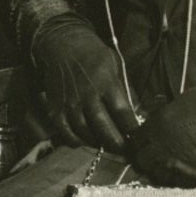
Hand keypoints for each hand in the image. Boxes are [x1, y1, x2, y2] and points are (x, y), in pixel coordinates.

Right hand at [28, 15, 141, 152]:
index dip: (132, 130)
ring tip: (106, 146)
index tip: (139, 139)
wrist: (63, 45)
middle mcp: (88, 94)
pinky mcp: (56, 106)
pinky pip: (64, 130)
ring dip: (97, 142)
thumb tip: (138, 115)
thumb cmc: (94, 56)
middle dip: (116, 143)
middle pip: (104, 126)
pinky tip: (83, 142)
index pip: (123, 113)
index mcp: (106, 83)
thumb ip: (125, 91)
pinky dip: (74, 140)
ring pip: (84, 131)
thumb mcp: (116, 66)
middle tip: (124, 151)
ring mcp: (70, 102)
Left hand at [125, 79, 195, 187]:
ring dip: (161, 171)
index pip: (135, 142)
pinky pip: (178, 183)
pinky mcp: (194, 175)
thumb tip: (152, 128)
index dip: (140, 143)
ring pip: (158, 175)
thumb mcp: (175, 105)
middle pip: (142, 161)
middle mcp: (161, 147)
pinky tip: (183, 171)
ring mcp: (177, 163)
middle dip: (147, 159)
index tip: (145, 144)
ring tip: (169, 166)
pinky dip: (178, 179)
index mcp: (154, 127)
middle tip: (155, 157)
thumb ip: (159, 119)